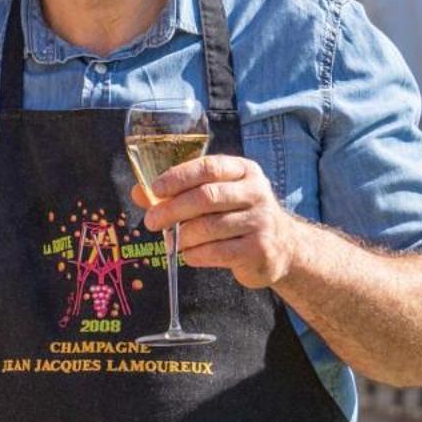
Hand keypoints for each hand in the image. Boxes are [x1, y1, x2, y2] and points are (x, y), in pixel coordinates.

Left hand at [131, 154, 297, 289]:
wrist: (283, 247)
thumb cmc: (238, 217)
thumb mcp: (216, 196)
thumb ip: (179, 193)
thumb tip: (138, 192)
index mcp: (244, 171)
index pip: (208, 167)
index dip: (178, 177)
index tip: (155, 190)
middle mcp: (256, 192)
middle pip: (206, 197)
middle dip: (172, 209)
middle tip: (150, 221)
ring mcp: (260, 221)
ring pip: (209, 227)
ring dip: (182, 236)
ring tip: (171, 241)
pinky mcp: (259, 250)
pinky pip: (217, 252)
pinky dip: (195, 254)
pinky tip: (188, 254)